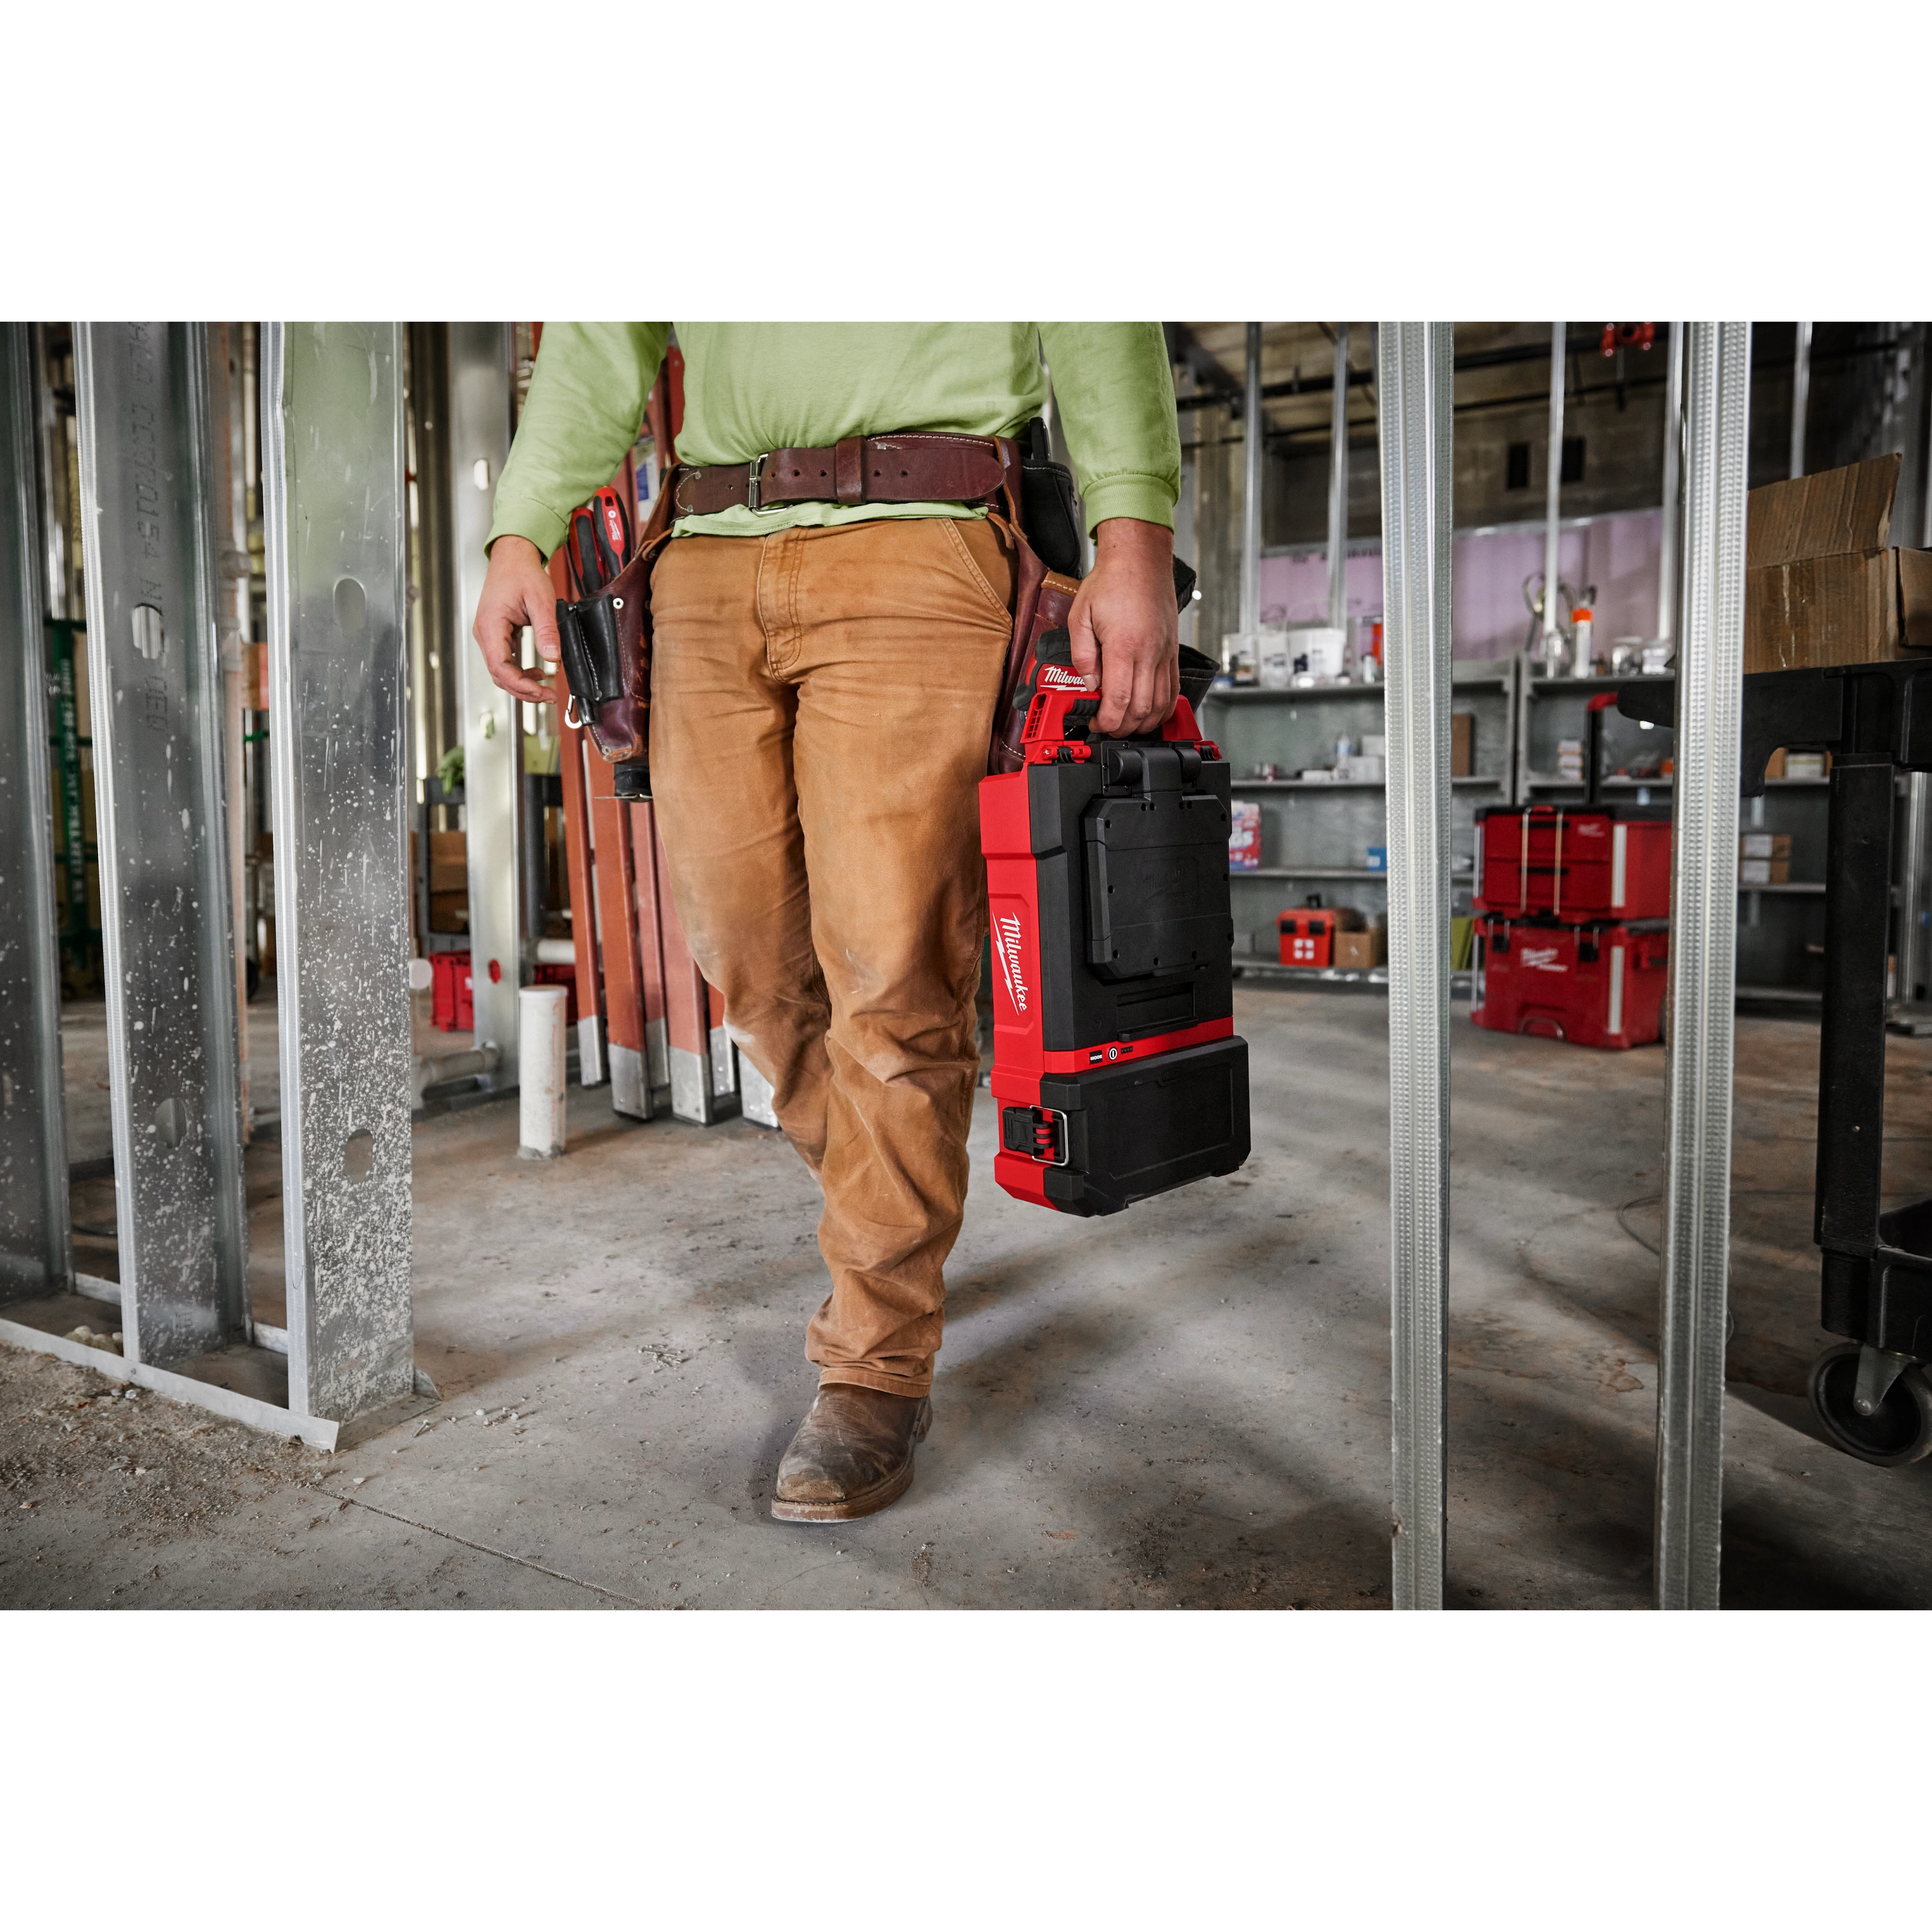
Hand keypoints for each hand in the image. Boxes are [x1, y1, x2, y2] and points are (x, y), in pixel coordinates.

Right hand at [472, 535, 558, 704]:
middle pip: (500, 675)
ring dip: (523, 683)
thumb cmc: (522, 573)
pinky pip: (505, 661)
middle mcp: (484, 633)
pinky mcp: (496, 635)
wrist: (513, 558)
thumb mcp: (541, 600)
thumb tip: (553, 658)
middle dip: (524, 690)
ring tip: (546, 688)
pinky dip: (520, 671)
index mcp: (491, 626)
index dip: (521, 686)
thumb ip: (547, 630)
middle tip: (549, 696)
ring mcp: (488, 635)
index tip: (542, 692)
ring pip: (502, 671)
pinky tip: (537, 673)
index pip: (501, 668)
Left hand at [1067, 518, 1176, 735]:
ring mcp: (1165, 654)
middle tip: (1106, 727)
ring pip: (1161, 704)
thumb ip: (1082, 655)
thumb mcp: (1080, 616)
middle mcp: (1149, 653)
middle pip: (1141, 709)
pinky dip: (1163, 708)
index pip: (1119, 700)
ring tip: (1125, 723)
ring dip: (1143, 723)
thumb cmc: (1111, 582)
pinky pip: (1173, 690)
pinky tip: (1149, 713)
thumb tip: (1089, 685)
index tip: (1096, 724)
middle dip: (1122, 727)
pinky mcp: (1172, 652)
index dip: (1107, 721)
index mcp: (1124, 646)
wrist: (1140, 559)